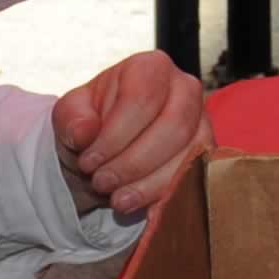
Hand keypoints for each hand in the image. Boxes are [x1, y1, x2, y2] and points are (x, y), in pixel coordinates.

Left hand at [56, 50, 208, 220]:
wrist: (107, 146)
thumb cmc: (93, 123)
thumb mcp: (70, 116)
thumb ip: (72, 119)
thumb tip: (85, 132)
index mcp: (150, 67)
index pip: (143, 97)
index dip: (115, 135)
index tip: (89, 161)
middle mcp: (185, 88)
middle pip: (173, 126)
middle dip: (133, 163)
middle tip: (101, 183)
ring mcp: (201, 120)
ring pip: (190, 154)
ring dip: (150, 184)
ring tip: (117, 200)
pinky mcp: (207, 153)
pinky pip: (198, 177)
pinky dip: (169, 197)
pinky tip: (145, 210)